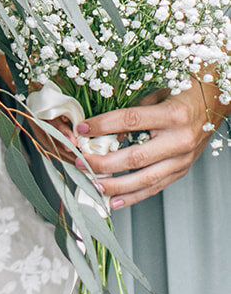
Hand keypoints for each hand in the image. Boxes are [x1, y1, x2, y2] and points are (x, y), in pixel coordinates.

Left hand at [75, 79, 226, 207]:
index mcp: (173, 115)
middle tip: (81, 162)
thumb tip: (102, 129)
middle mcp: (179, 140)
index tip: (81, 129)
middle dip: (103, 163)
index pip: (130, 121)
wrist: (213, 104)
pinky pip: (156, 187)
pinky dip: (133, 196)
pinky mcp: (182, 171)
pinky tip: (114, 200)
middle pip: (135, 157)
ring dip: (115, 185)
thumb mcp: (156, 93)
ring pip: (145, 179)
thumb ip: (132, 110)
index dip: (102, 126)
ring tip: (93, 185)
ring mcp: (182, 159)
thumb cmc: (182, 93)